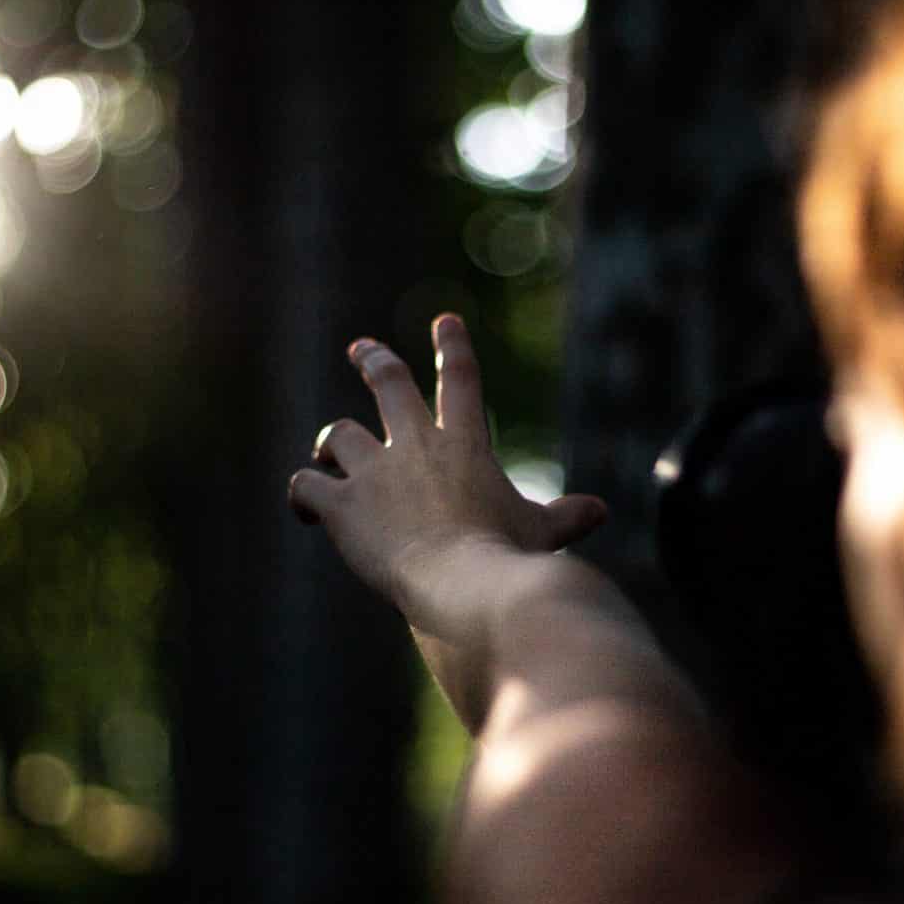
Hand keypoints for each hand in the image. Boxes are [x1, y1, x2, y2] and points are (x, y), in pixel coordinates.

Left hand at [288, 314, 606, 633]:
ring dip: (332, 445)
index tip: (445, 321)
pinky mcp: (342, 505)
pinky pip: (306, 485)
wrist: (461, 582)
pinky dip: (303, 493)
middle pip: (388, 384)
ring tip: (329, 458)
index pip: (460, 380)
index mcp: (464, 443)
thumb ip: (568, 517)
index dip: (453, 347)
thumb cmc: (508, 557)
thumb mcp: (542, 532)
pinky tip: (307, 509)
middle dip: (374, 361)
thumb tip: (600, 512)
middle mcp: (415, 445)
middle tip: (362, 349)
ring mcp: (374, 472)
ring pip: (339, 435)